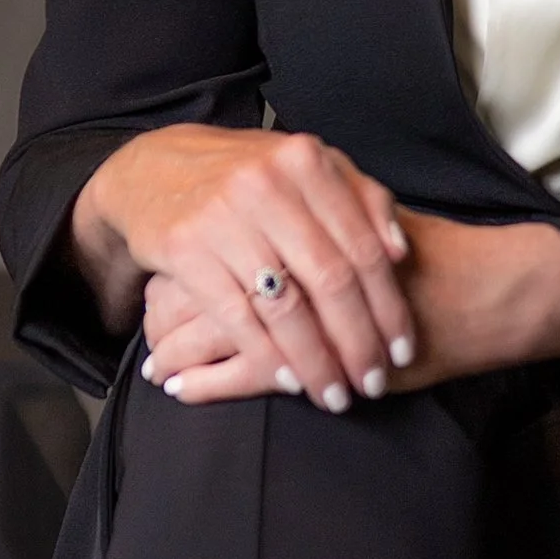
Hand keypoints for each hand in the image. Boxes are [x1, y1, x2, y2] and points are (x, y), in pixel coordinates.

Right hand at [72, 124, 412, 410]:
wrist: (155, 169)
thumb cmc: (248, 177)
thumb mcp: (305, 169)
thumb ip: (361, 199)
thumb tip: (399, 252)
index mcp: (307, 163)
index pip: (363, 249)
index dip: (389, 307)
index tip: (403, 350)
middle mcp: (267, 185)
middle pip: (330, 281)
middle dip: (357, 343)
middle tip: (372, 384)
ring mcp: (223, 217)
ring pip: (285, 307)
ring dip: (315, 361)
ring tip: (334, 395)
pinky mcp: (185, 250)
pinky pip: (237, 318)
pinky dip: (267, 356)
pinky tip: (290, 381)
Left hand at [135, 204, 559, 406]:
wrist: (482, 289)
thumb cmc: (430, 264)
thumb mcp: (365, 230)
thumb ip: (320, 229)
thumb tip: (276, 235)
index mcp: (294, 218)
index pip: (220, 247)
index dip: (185, 276)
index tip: (158, 299)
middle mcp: (288, 254)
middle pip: (207, 286)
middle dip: (172, 319)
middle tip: (146, 340)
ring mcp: (301, 307)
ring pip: (219, 329)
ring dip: (183, 353)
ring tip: (157, 372)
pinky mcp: (317, 352)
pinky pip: (248, 369)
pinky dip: (210, 383)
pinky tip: (183, 392)